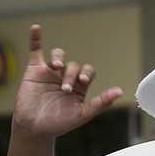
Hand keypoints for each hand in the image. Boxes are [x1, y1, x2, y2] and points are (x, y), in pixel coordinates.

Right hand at [13, 24, 122, 138]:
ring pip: (58, 55)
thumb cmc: (59, 123)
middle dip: (70, 76)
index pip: (88, 71)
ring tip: (56, 67)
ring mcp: (50, 72)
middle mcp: (65, 77)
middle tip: (64, 90)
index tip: (82, 81)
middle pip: (73, 65)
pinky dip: (35, 38)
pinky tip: (36, 28)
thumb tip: (120, 91)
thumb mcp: (82, 114)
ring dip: (58, 58)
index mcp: (79, 87)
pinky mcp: (34, 70)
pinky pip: (35, 50)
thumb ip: (100, 102)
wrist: (34, 128)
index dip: (86, 73)